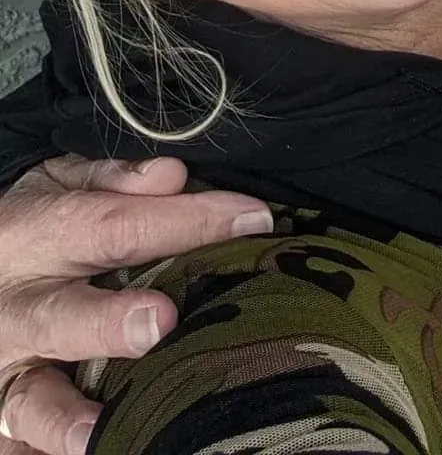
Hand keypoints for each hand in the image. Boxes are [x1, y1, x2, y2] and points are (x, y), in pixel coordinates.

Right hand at [0, 155, 270, 454]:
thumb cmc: (36, 225)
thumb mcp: (63, 184)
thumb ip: (117, 181)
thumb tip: (176, 176)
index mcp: (37, 236)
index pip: (117, 227)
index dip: (188, 221)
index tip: (253, 219)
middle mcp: (17, 307)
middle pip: (62, 317)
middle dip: (109, 322)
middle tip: (162, 320)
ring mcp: (6, 367)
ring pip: (29, 397)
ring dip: (65, 415)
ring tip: (97, 432)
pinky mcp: (1, 413)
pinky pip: (15, 443)